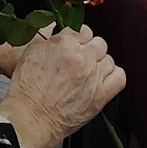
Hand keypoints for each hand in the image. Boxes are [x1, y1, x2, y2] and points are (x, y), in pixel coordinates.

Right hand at [6, 26, 125, 147]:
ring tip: (90, 71)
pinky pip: (119, 78)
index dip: (78, 38)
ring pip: (109, 59)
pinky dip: (114, 76)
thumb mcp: (32, 52)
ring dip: (100, 63)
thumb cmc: (27, 89)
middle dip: (90, 49)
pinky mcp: (101, 95)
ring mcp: (93, 76)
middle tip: (81, 59)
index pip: (83, 30)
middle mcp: (82, 58)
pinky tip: (104, 79)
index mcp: (65, 44)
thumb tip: (64, 36)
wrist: (31, 117)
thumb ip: (52, 40)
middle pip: (99, 43)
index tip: (76, 44)